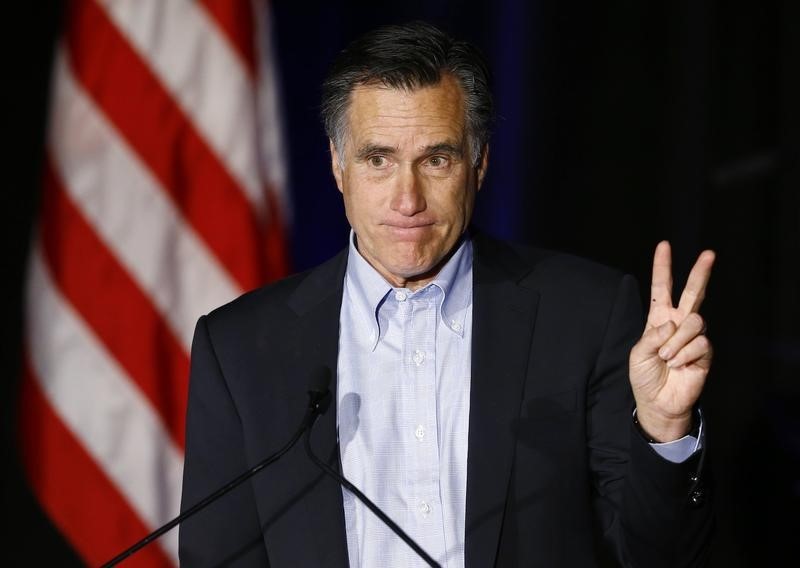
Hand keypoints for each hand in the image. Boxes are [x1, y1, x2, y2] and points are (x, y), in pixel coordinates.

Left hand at [629, 241, 714, 441]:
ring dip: (677, 341)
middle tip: (709, 253)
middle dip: (700, 272)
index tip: (664, 246)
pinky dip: (685, 355)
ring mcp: (693, 337)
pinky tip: (680, 365)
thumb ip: (652, 336)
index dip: (662, 268)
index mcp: (658, 319)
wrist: (658, 402)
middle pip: (692, 293)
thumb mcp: (638, 353)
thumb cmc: (645, 377)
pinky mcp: (705, 352)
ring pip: (695, 321)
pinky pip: (699, 343)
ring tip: (668, 358)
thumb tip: (673, 324)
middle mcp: (678, 324)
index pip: (661, 289)